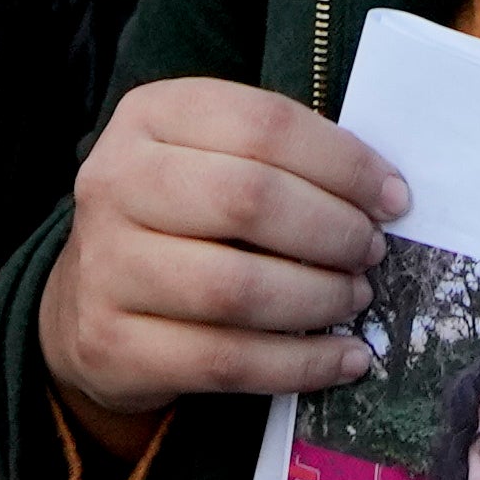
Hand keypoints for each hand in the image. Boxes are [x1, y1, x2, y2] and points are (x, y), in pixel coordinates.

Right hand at [34, 75, 396, 427]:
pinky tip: (344, 358)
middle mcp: (114, 182)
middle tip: (369, 251)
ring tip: (354, 298)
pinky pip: (225, 360)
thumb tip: (384, 196)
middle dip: (332, 230)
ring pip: (234, 288)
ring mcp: (105, 266)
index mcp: (150, 115)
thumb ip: (283, 160)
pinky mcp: (111, 344)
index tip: (392, 198)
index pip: (263, 125)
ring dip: (318, 298)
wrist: (87, 300)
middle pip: (247, 200)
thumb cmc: (182, 219)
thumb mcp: (214, 157)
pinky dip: (301, 364)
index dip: (343, 163)